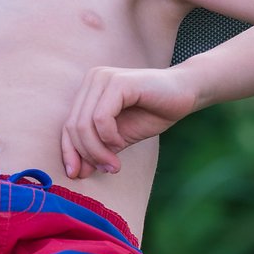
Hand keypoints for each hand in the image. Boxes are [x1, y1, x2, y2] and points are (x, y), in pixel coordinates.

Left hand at [61, 65, 199, 179]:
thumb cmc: (152, 112)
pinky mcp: (118, 82)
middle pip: (74, 127)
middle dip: (87, 155)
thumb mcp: (119, 137)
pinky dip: (108, 137)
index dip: (69, 152)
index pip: (67, 126)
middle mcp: (92, 80)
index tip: (77, 175)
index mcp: (88, 90)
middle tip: (108, 170)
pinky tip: (121, 143)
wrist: (185, 93)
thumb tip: (78, 172)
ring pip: (84, 125)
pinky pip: (101, 118)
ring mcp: (103, 79)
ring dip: (98, 151)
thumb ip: (98, 150)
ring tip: (114, 164)